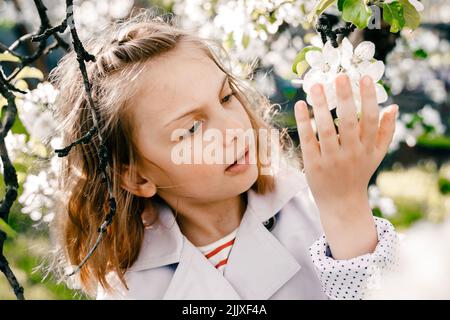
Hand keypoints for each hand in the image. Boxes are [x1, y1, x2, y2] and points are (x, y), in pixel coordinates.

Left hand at [294, 73, 397, 258]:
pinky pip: (308, 140)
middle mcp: (351, 153)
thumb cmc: (359, 173)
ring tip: (315, 86)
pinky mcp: (313, 164)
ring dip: (321, 106)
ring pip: (327, 129)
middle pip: (349, 122)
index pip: (370, 119)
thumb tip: (393, 106)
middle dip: (346, 98)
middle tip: (340, 76)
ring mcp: (331, 159)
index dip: (368, 98)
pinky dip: (304, 122)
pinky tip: (300, 105)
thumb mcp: (376, 155)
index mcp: (367, 148)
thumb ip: (386, 131)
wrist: (342, 203)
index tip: (364, 78)